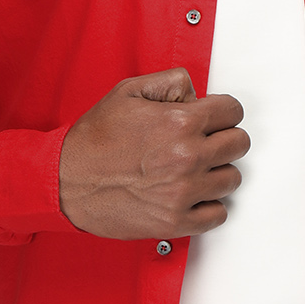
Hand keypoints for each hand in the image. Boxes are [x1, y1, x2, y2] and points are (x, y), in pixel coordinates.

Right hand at [58, 67, 249, 239]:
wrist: (65, 181)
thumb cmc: (93, 141)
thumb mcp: (127, 92)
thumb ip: (169, 82)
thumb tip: (195, 91)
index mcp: (180, 121)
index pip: (233, 111)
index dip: (224, 112)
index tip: (215, 119)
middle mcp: (188, 156)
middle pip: (239, 144)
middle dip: (224, 139)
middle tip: (205, 143)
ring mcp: (184, 191)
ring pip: (232, 179)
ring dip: (217, 172)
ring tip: (195, 170)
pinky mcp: (176, 221)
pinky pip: (218, 214)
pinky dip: (210, 206)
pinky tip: (193, 195)